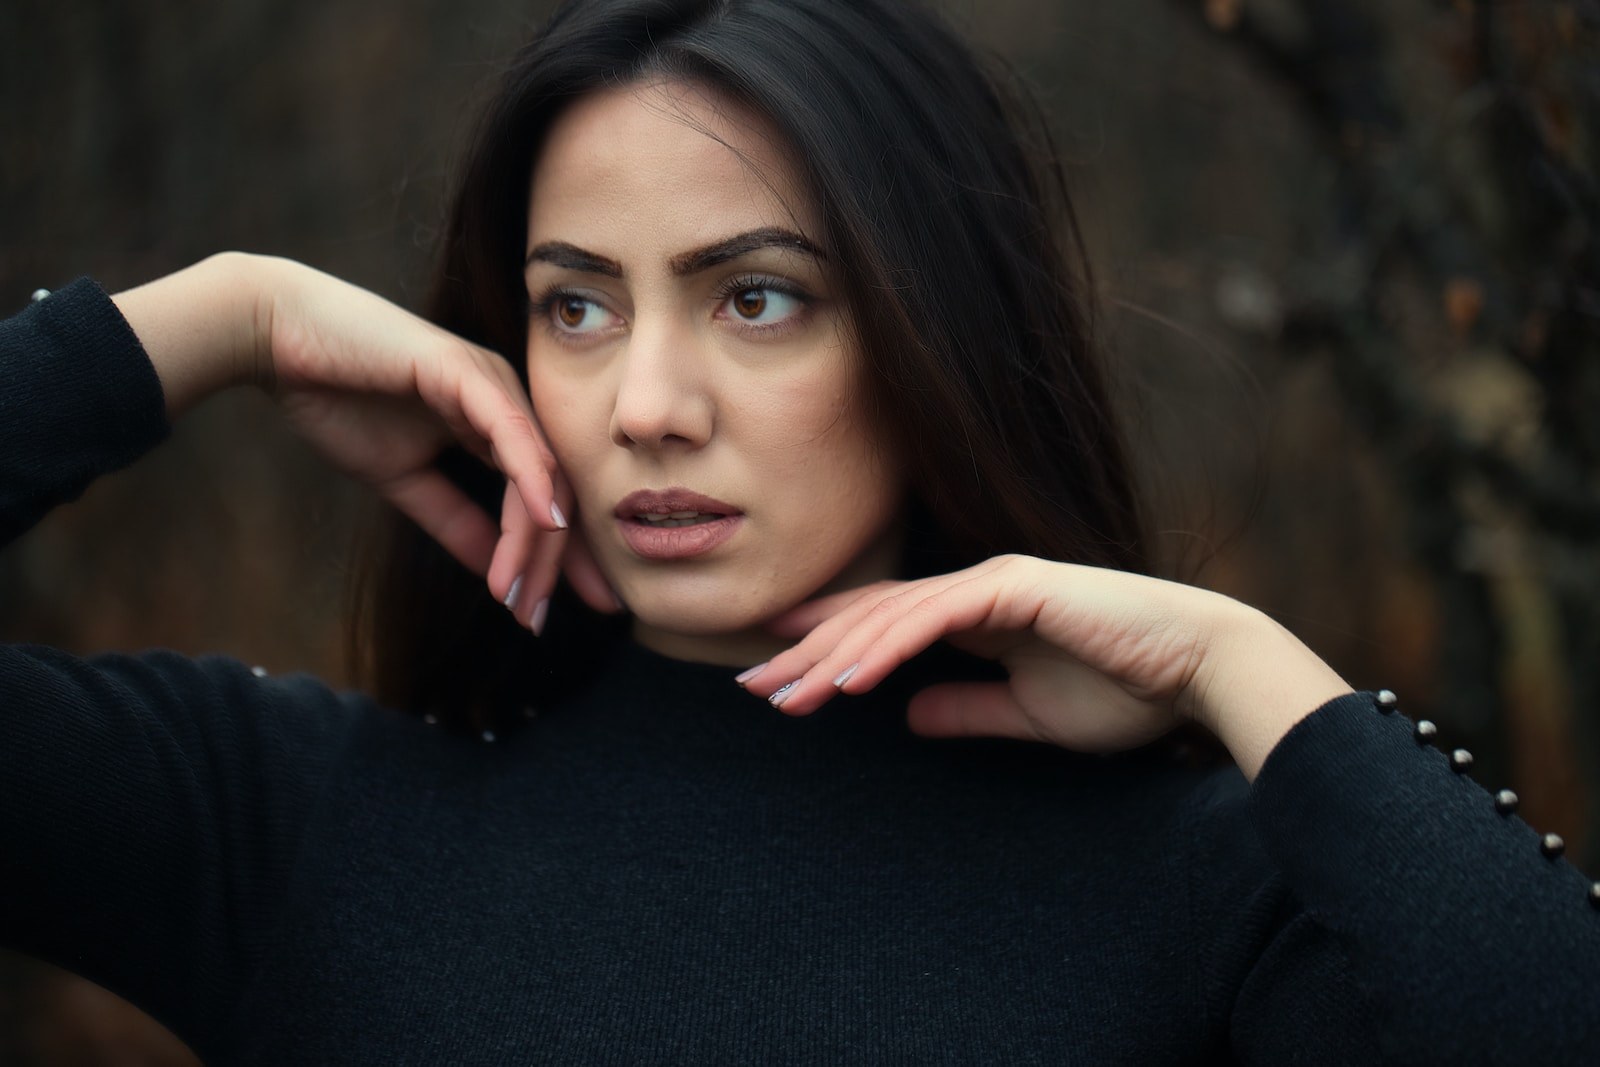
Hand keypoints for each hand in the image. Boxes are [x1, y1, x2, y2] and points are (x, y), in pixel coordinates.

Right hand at [114, 252, 617, 623]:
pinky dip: (531, 478)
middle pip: (553, 492)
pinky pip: (512, 432)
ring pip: (539, 470)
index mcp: (497, 426)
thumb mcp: (405, 480)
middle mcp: (507, 404)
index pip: (542, 500)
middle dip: (556, 562)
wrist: (278, 340)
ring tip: (524, 593)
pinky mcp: (467, 370)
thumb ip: (454, 520)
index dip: (551, 560)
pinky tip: (543, 522)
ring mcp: (493, 383)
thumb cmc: (339, 399)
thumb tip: (495, 572)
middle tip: (542, 618)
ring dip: (535, 540)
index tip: (543, 614)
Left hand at [739, 554, 1350, 777]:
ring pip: (889, 615)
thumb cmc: (1126, 691)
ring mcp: (992, 582)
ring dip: (831, 656)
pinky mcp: (1014, 588)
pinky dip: (883, 649)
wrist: (1199, 670)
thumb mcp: (1027, 714)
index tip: (775, 676)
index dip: (826, 644)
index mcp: (977, 612)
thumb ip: (967, 710)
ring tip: (784, 696)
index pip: (883, 625)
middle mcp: (975, 588)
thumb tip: (909, 716)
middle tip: (752, 688)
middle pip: (870, 617)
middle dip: (806, 652)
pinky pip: (931, 619)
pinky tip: (843, 680)